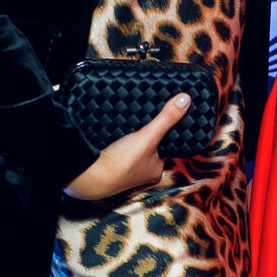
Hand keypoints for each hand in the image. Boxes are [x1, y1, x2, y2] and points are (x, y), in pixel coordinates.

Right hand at [63, 94, 189, 201]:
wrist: (90, 177)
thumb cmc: (121, 163)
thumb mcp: (148, 137)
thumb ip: (165, 119)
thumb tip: (185, 99)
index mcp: (156, 170)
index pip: (165, 147)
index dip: (164, 132)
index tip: (162, 117)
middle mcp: (142, 173)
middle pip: (148, 147)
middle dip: (146, 134)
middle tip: (145, 116)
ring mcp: (125, 172)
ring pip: (132, 149)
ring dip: (131, 138)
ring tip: (130, 122)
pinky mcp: (109, 167)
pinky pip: (118, 150)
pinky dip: (118, 142)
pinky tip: (114, 132)